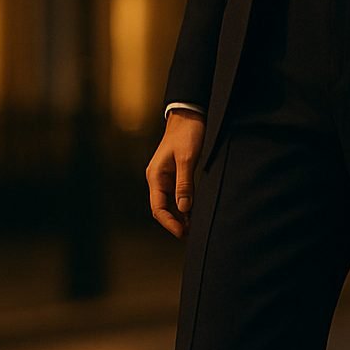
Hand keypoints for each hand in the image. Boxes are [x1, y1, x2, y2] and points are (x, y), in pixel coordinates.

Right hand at [146, 109, 204, 238]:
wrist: (190, 114)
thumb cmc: (187, 134)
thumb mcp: (186, 159)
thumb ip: (184, 184)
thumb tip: (183, 209)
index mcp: (155, 176)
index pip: (158, 207)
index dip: (170, 223)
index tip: (183, 233)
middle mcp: (158, 179)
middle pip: (162, 208)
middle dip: (175, 223)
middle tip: (191, 235)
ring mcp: (166, 177)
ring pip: (170, 204)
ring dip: (180, 217)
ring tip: (193, 228)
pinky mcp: (175, 174)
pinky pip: (177, 196)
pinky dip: (184, 207)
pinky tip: (194, 214)